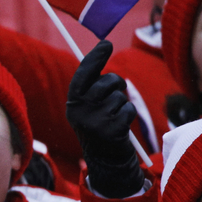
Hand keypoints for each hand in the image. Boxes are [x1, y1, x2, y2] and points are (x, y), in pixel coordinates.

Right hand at [66, 40, 141, 197]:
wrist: (104, 157)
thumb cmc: (99, 124)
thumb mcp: (88, 106)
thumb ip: (92, 85)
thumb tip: (102, 49)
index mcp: (72, 102)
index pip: (83, 75)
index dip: (95, 58)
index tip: (106, 43)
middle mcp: (79, 110)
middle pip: (106, 82)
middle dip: (116, 83)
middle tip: (115, 91)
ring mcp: (94, 120)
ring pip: (120, 96)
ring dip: (122, 103)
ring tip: (114, 116)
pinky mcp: (110, 129)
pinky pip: (128, 109)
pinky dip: (129, 115)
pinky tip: (121, 126)